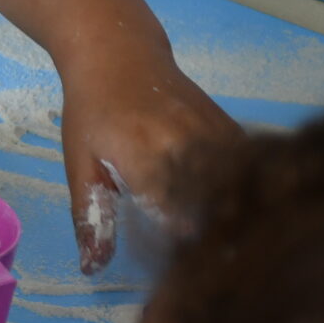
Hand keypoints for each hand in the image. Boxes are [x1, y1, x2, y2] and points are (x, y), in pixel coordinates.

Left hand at [57, 45, 240, 272]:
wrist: (118, 54)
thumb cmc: (91, 113)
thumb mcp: (79, 164)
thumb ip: (91, 216)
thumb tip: (93, 268)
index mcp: (147, 160)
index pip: (177, 223)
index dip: (178, 251)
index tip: (173, 267)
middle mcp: (188, 146)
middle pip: (212, 210)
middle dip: (206, 238)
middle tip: (195, 257)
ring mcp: (215, 134)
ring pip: (234, 190)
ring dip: (224, 214)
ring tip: (210, 234)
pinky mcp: (230, 127)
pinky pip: (244, 168)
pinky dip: (237, 188)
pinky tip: (224, 203)